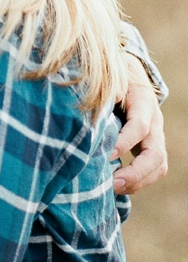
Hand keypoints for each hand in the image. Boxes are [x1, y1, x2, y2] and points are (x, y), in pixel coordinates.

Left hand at [112, 54, 167, 193]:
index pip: (140, 126)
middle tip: (113, 182)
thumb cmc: (111, 75)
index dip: (124, 141)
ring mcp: (155, 136)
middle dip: (136, 172)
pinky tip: (114, 186)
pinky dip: (136, 182)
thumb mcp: (108, 75)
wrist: (127, 73)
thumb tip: (109, 100)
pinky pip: (151, 170)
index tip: (105, 154)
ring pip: (158, 166)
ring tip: (112, 188)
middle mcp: (154, 122)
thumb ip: (107, 87)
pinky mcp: (148, 147)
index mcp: (144, 102)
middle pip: (156, 154)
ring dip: (137, 182)